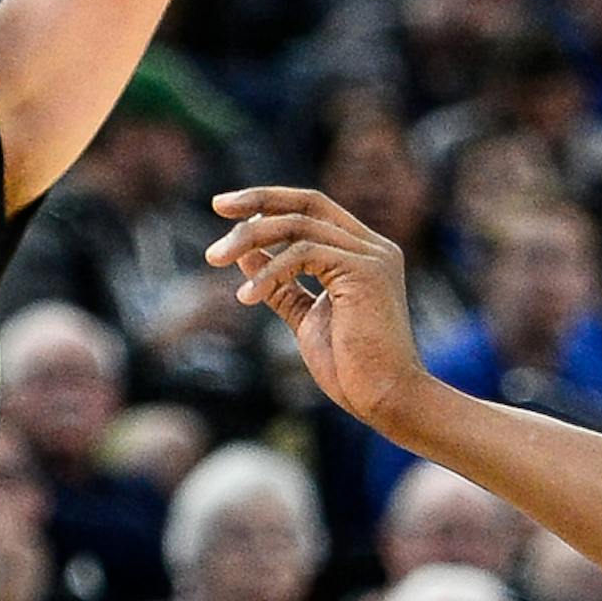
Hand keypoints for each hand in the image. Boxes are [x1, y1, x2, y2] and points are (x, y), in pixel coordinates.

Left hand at [203, 187, 424, 427]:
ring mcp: (372, 255)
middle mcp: (373, 246)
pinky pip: (304, 254)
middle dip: (258, 200)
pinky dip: (270, 271)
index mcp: (363, 253)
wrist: (387, 400)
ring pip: (300, 225)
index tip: (226, 207)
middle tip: (217, 207)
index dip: (270, 201)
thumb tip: (244, 254)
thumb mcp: (306, 316)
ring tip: (215, 256)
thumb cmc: (351, 368)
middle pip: (308, 203)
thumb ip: (281, 284)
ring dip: (251, 237)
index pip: (313, 208)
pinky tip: (246, 296)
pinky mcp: (366, 270)